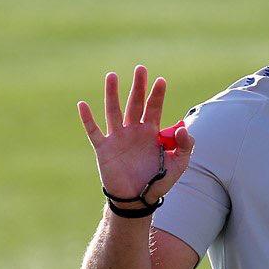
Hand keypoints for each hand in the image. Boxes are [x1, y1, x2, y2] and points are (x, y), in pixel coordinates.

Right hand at [78, 65, 192, 204]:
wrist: (137, 200)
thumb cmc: (158, 182)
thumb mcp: (179, 165)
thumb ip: (185, 146)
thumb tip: (181, 128)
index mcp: (151, 133)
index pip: (154, 108)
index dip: (157, 95)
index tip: (161, 81)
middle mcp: (133, 131)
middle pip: (135, 103)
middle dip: (138, 86)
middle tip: (141, 68)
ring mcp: (117, 138)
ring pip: (114, 111)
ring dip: (112, 94)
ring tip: (112, 76)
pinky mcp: (104, 149)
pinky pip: (94, 131)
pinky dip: (87, 118)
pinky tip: (82, 104)